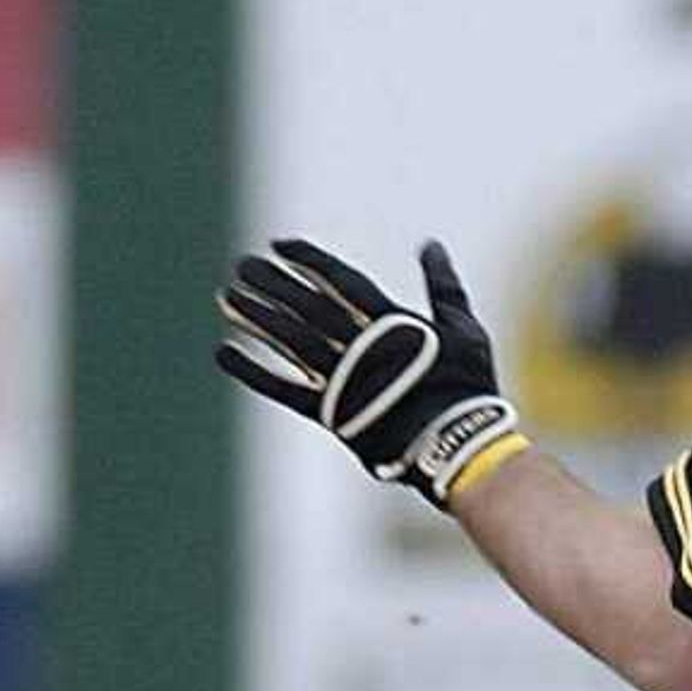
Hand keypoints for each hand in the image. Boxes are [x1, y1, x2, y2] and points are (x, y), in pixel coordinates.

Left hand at [216, 238, 524, 509]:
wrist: (461, 445)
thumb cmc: (467, 386)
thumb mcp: (464, 330)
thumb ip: (444, 287)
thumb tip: (430, 246)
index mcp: (393, 324)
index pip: (340, 280)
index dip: (308, 260)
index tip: (279, 245)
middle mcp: (361, 348)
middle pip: (307, 306)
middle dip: (272, 283)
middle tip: (242, 265)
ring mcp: (344, 381)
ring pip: (290, 341)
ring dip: (256, 318)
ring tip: (226, 297)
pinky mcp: (332, 414)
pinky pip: (284, 389)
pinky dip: (253, 372)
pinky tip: (224, 354)